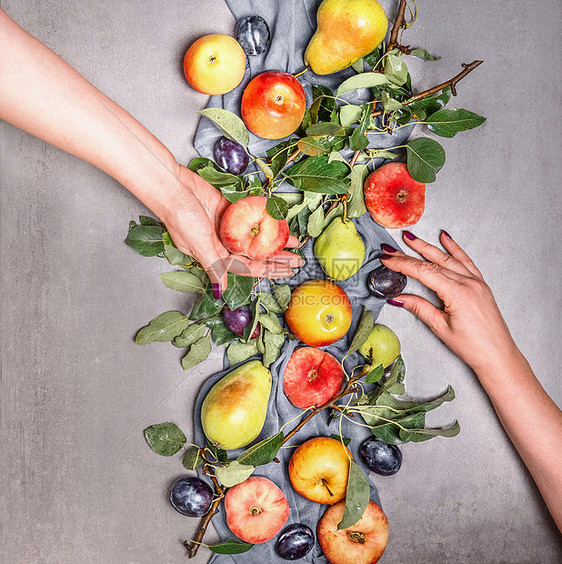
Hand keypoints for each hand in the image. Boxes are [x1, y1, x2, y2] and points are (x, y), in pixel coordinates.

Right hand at [160, 166, 303, 294]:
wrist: (172, 187)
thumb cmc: (180, 217)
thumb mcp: (199, 245)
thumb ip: (213, 266)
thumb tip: (221, 291)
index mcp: (215, 256)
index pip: (248, 267)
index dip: (269, 271)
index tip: (287, 271)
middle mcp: (223, 243)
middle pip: (256, 254)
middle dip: (278, 258)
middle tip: (299, 260)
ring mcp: (228, 226)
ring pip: (256, 236)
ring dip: (275, 239)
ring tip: (294, 242)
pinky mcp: (230, 209)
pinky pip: (252, 217)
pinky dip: (265, 220)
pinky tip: (279, 222)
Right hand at [381, 230, 517, 373]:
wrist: (499, 356)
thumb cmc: (474, 347)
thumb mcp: (441, 328)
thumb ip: (419, 308)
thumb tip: (399, 298)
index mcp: (458, 293)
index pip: (424, 272)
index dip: (403, 264)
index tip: (387, 259)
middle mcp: (469, 283)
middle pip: (433, 262)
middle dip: (410, 253)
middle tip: (391, 247)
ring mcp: (476, 282)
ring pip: (448, 258)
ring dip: (428, 246)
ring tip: (412, 238)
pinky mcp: (481, 285)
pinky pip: (465, 261)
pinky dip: (454, 248)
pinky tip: (446, 239)